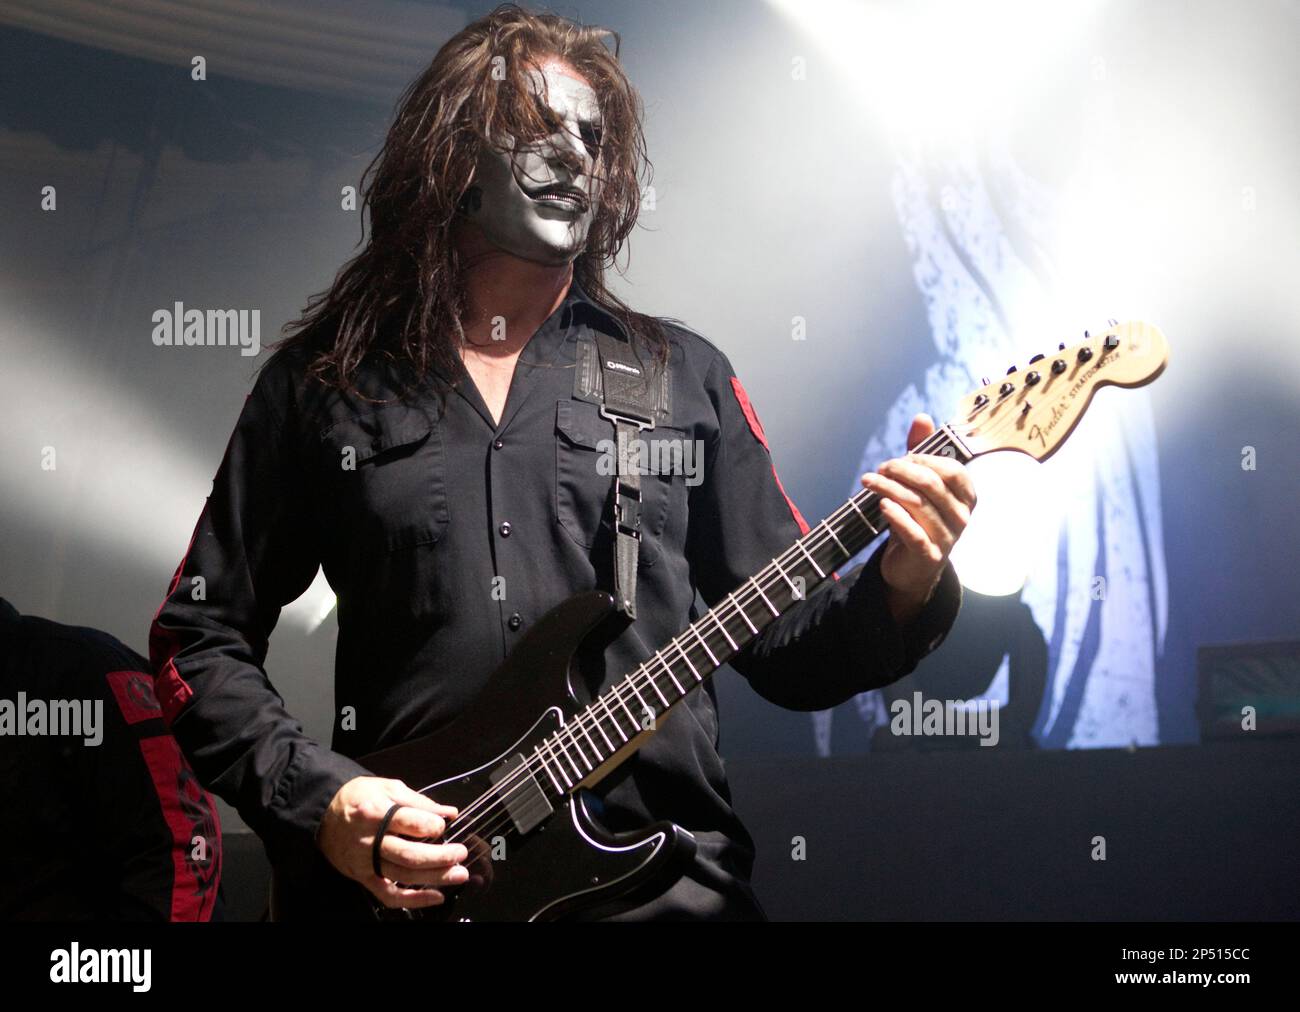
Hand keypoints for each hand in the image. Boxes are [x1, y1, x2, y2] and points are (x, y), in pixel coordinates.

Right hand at [317, 776, 469, 909]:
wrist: (323, 814)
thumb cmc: (357, 797)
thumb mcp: (387, 787)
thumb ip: (419, 801)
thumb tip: (448, 812)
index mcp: (377, 812)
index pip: (412, 823)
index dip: (434, 825)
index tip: (444, 824)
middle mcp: (370, 840)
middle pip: (410, 854)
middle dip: (441, 857)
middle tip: (461, 854)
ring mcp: (366, 862)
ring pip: (404, 875)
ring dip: (435, 877)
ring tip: (458, 874)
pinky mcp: (363, 876)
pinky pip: (388, 894)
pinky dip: (413, 899)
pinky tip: (435, 896)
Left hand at [860, 414, 975, 623]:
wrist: (911, 569)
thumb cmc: (917, 520)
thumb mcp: (919, 487)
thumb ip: (921, 452)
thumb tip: (922, 417)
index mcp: (966, 497)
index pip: (952, 470)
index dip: (924, 459)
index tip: (901, 458)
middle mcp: (962, 517)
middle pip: (932, 485)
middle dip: (902, 471)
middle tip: (880, 469)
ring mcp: (948, 538)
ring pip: (918, 505)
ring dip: (889, 489)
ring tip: (868, 481)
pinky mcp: (929, 556)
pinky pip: (913, 532)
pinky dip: (895, 516)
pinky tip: (881, 504)